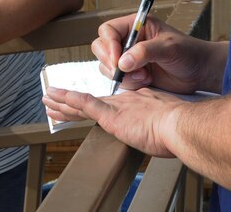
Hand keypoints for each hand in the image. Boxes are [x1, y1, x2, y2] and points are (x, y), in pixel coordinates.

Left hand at [43, 86, 185, 157]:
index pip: (111, 103)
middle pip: (93, 102)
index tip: (87, 103)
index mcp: (140, 102)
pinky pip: (86, 104)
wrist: (181, 125)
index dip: (96, 104)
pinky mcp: (112, 115)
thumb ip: (161, 125)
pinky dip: (70, 100)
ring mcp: (118, 107)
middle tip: (56, 99)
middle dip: (72, 102)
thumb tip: (163, 133)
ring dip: (63, 102)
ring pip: (83, 103)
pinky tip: (57, 99)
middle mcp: (126, 101)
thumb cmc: (182, 128)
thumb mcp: (170, 122)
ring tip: (48, 100)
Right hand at [91, 15, 222, 94]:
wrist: (199, 71)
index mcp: (136, 25)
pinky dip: (128, 83)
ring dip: (122, 75)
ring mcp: (129, 58)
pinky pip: (118, 80)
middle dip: (110, 62)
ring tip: (145, 76)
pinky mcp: (132, 74)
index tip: (116, 59)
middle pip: (101, 47)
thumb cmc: (188, 52)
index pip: (108, 30)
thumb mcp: (168, 47)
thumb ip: (145, 52)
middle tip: (125, 71)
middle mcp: (129, 40)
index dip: (108, 44)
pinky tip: (147, 81)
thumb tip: (122, 62)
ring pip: (107, 66)